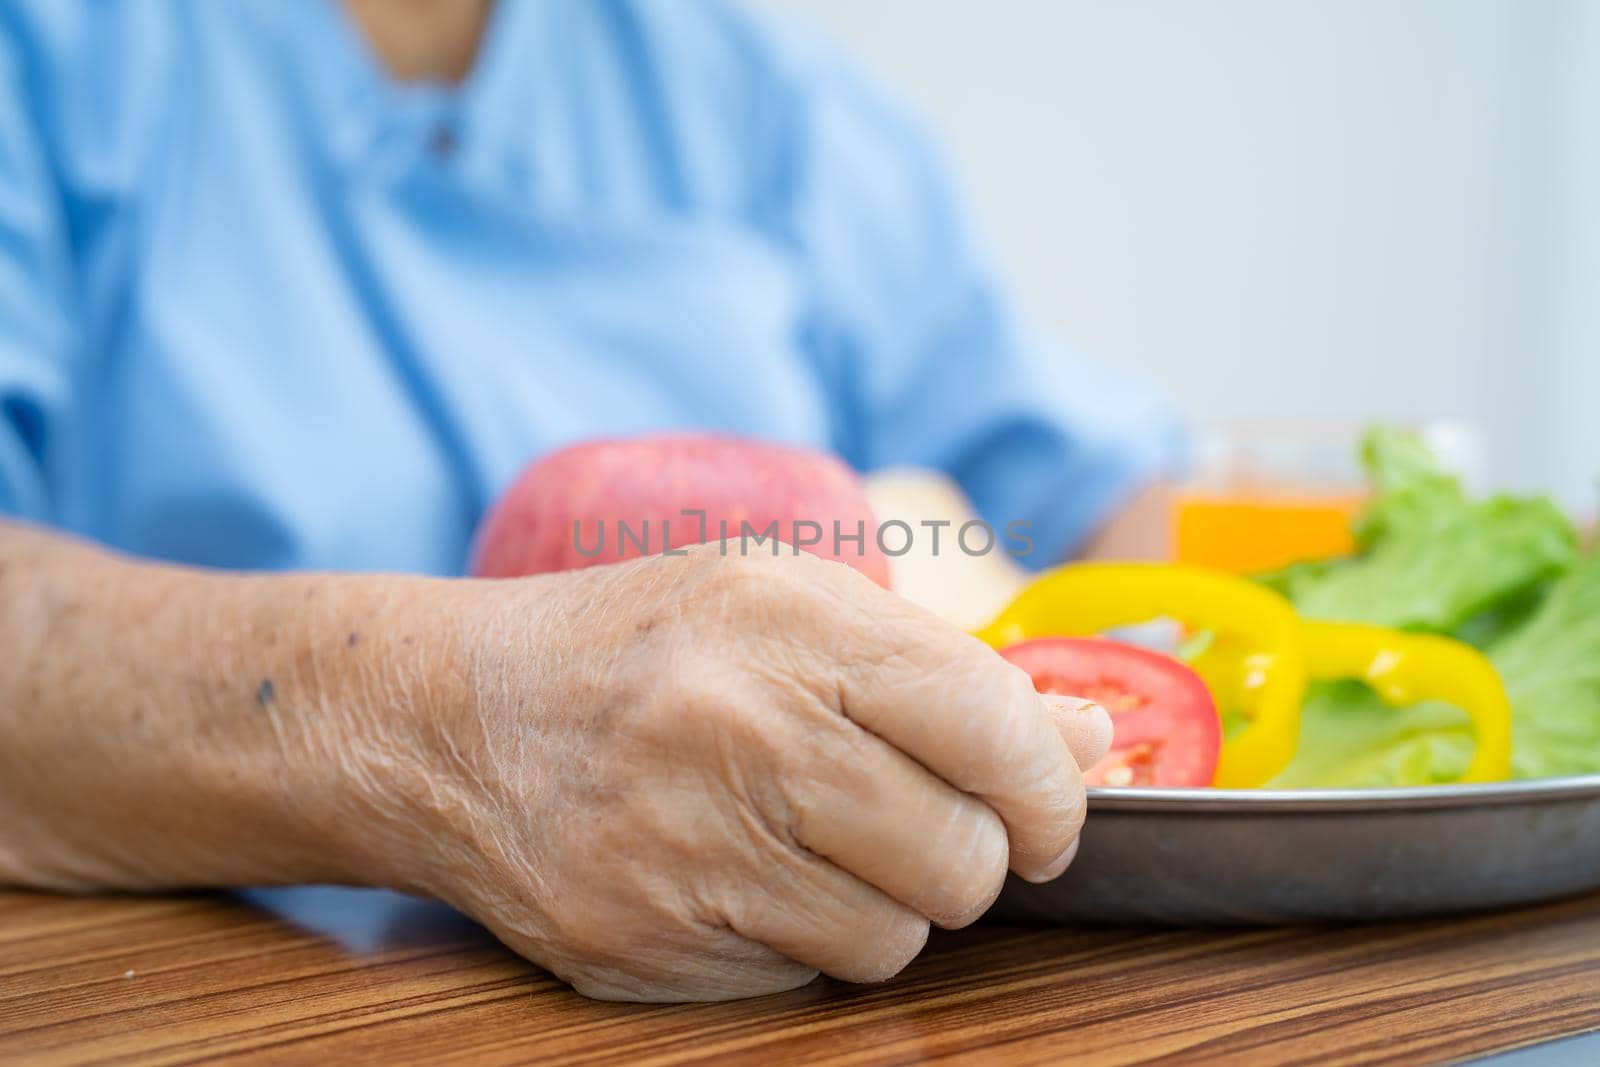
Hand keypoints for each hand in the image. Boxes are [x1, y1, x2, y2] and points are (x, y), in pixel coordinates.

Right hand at [371, 546, 1110, 1000]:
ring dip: (886, 904)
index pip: (992, 727)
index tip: (1051, 809)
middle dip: (970, 857)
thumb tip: (1086, 739)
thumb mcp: (785, 606)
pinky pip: (802, 978)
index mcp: (788, 624)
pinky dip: (802, 938)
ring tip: (816, 842)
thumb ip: (940, 670)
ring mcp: (687, 847)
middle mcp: (740, 731)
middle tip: (925, 827)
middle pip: (959, 858)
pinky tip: (743, 875)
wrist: (454, 719)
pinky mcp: (644, 942)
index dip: (1052, 787)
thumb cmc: (643, 648)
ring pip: (893, 938)